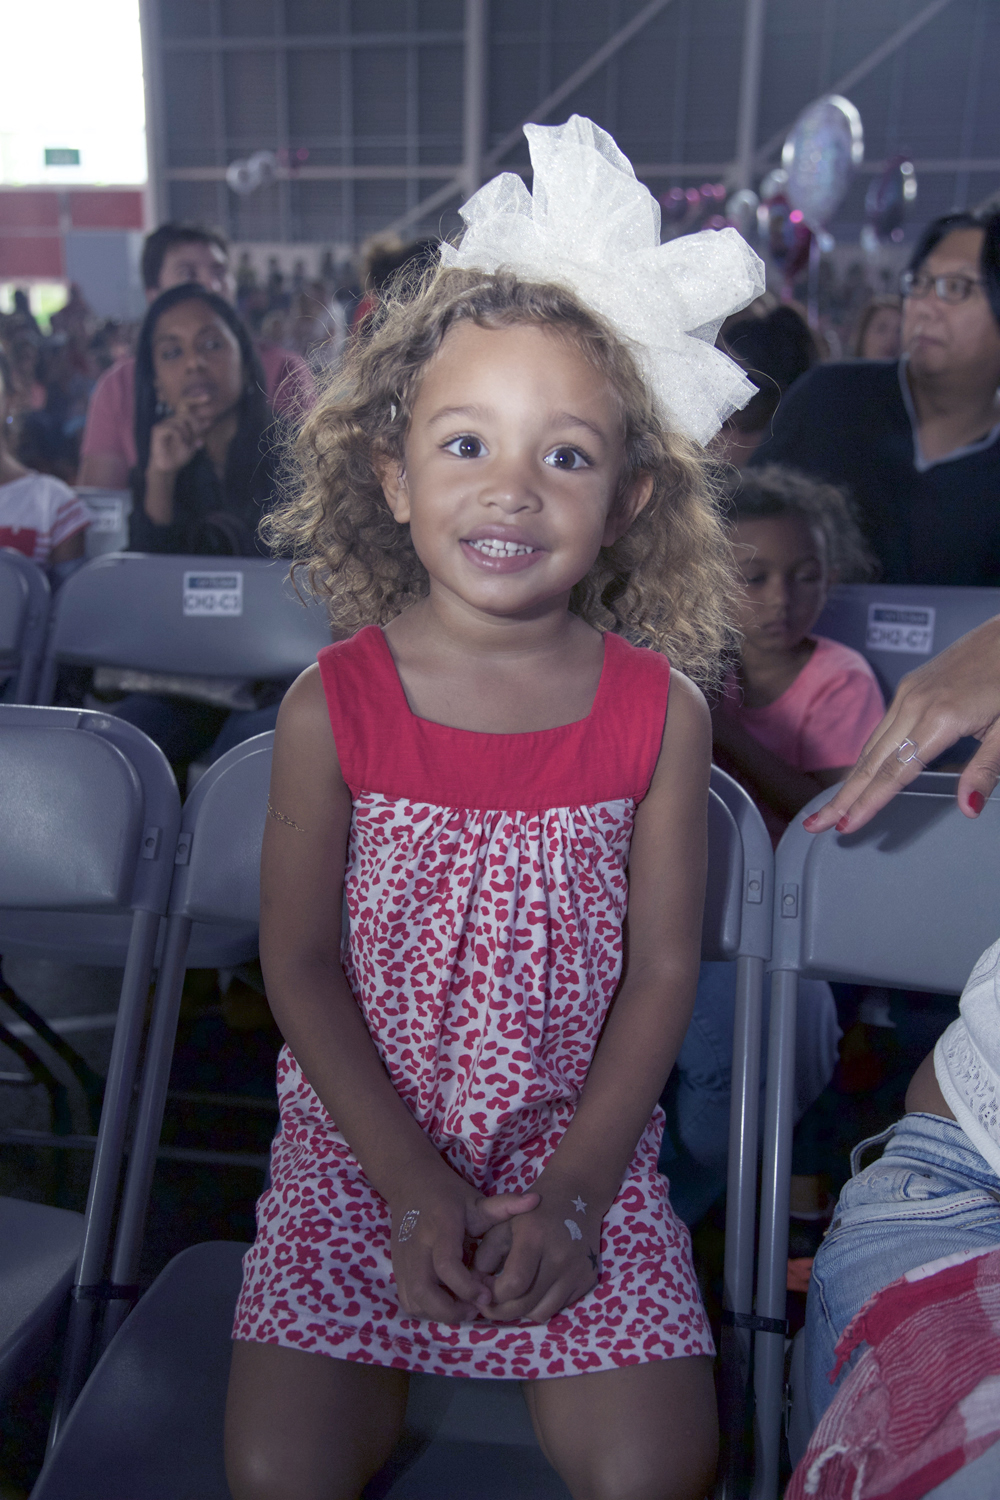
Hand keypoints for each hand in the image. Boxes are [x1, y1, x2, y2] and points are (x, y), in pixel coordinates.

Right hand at [147, 406, 210, 475]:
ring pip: (181, 421)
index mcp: (179, 421)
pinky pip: (173, 428)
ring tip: (186, 445)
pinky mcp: (157, 430)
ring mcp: (163, 424)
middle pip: (186, 414)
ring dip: (188, 435)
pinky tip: (181, 444)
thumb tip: (209, 421)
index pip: (185, 404)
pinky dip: (180, 437)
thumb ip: (199, 434)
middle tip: (198, 436)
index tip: (208, 397)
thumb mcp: (193, 445)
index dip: (195, 399)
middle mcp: (171, 420)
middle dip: (196, 425)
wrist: (168, 468)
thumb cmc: (179, 456)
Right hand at [389, 1168, 537, 1324]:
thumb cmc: (449, 1195)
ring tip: (463, 1307)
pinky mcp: (396, 1268)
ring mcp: (403, 1259)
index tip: (487, 1295)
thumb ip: (504, 1205)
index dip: (467, 1286)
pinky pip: (408, 1300)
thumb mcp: (475, 1200)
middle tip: (475, 1309)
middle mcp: (417, 1245)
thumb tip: (536, 1201)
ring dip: (439, 1313)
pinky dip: (427, 1310)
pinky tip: (446, 1302)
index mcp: (440, 1227)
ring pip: (414, 1300)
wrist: (411, 1184)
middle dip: (451, 1309)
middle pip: (424, 1290)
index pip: (446, 1264)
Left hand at [473, 1174, 601, 1323]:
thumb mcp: (503, 1222)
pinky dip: (542, 1303)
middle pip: (525, 1305)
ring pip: (541, 1313)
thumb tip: (477, 1285)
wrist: (577, 1193)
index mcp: (535, 1238)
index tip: (483, 1285)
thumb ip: (486, 1254)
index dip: (492, 1293)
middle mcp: (560, 1258)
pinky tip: (533, 1288)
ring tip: (512, 1295)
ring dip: (522, 1310)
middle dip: (500, 1310)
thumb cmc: (534, 1210)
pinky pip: (558, 1307)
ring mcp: (577, 1271)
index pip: (513, 1284)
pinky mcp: (588, 1280)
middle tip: (489, 1301)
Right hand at [803, 616, 999, 834]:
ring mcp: (909, 692)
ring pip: (872, 744)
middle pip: (870, 762)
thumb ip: (984, 769)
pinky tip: (861, 771)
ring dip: (850, 779)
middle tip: (816, 824)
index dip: (869, 803)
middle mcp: (915, 704)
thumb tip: (968, 807)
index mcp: (940, 718)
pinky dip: (867, 755)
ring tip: (832, 806)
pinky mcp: (911, 684)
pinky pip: (882, 727)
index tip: (847, 825)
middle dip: (842, 797)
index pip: (895, 773)